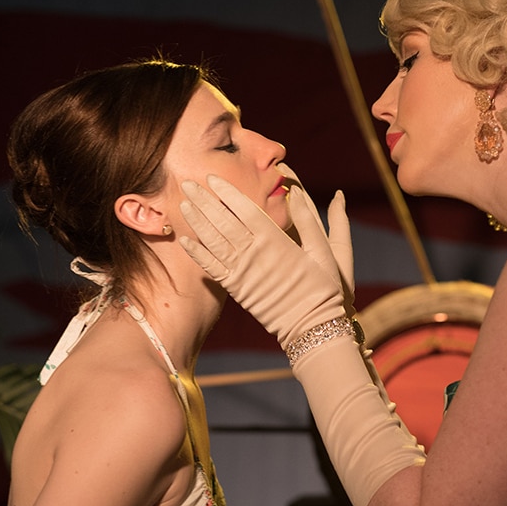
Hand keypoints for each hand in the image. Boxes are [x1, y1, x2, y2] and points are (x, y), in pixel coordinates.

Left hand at [179, 173, 347, 349]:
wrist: (312, 327)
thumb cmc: (323, 288)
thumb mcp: (324, 250)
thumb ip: (307, 220)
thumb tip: (296, 192)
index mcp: (276, 241)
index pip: (245, 209)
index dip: (227, 192)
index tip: (212, 178)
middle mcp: (254, 254)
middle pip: (223, 221)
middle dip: (204, 201)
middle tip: (187, 183)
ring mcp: (243, 272)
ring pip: (213, 242)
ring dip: (197, 222)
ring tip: (183, 205)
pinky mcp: (237, 290)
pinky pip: (212, 268)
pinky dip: (198, 254)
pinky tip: (186, 240)